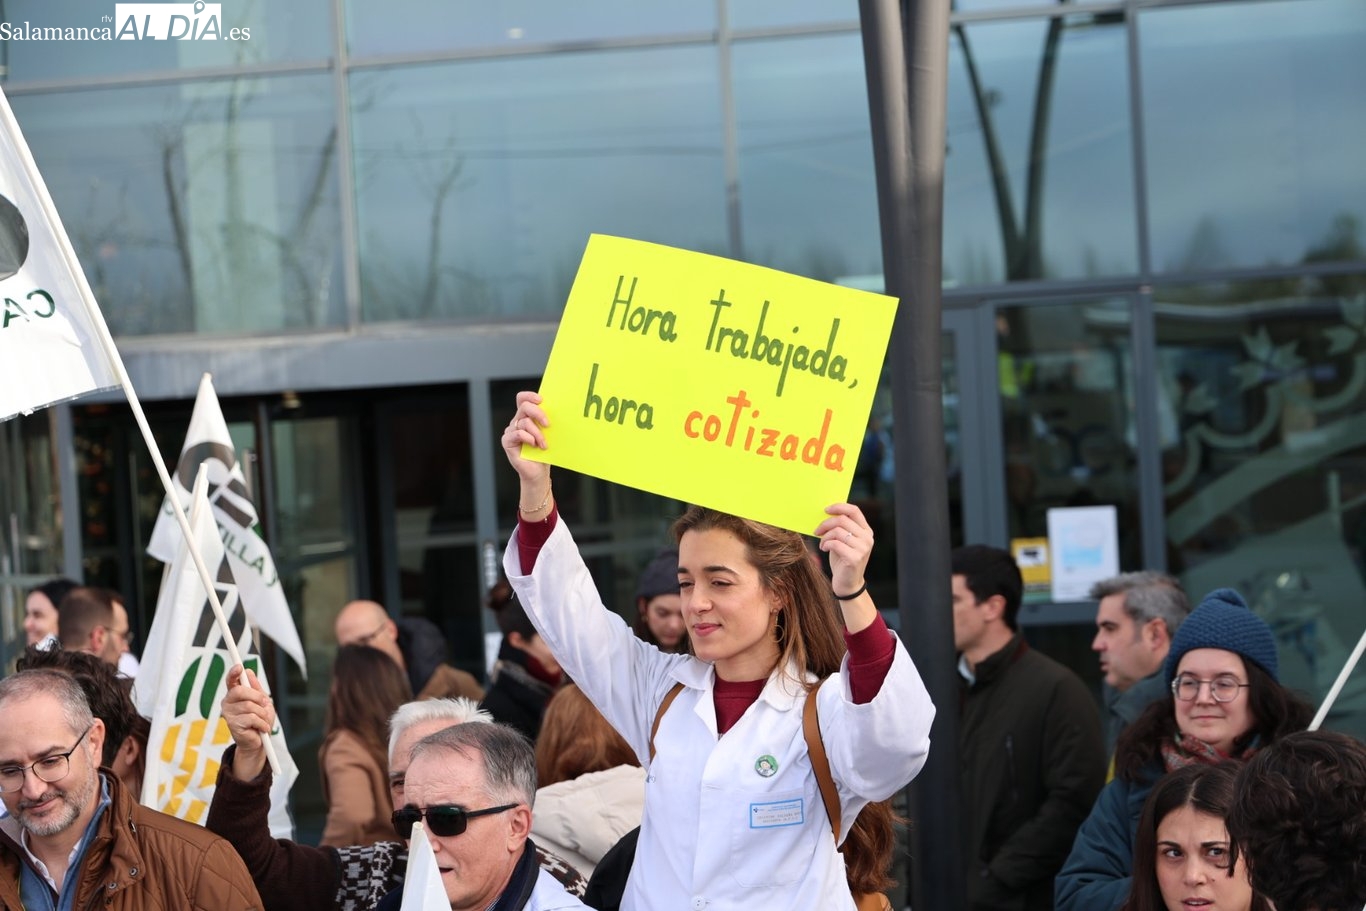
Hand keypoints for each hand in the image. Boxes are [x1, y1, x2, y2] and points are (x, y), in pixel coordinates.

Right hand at [222, 664, 273, 781]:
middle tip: (265, 703)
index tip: (239, 667)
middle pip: (240, 691)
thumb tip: (248, 671)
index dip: (234, 673)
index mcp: (235, 694)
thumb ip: (256, 688)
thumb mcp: (262, 702)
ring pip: (250, 706)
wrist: (259, 742)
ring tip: (263, 721)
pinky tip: (262, 729)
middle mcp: (228, 702)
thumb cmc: (260, 720)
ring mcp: (229, 714)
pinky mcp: (233, 725)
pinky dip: (262, 723)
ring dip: (262, 714)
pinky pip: (253, 718)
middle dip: (257, 696)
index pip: (231, 680)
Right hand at [501, 390, 551, 484]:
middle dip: (538, 413)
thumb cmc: (544, 453)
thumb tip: (558, 410)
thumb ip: (547, 421)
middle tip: (547, 424)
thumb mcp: (548, 434)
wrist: (538, 472)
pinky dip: (528, 438)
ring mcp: (511, 431)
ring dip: (537, 433)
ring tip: (543, 444)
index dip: (530, 396)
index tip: (541, 400)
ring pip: (524, 422)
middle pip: (524, 407)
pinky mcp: (507, 441)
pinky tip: (534, 445)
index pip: (522, 399)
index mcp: (526, 417)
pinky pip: (517, 433)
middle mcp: (517, 421)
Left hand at [814, 503, 872, 598]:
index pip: (854, 510)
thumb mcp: (843, 541)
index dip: (839, 506)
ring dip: (825, 537)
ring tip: (823, 544)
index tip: (825, 510)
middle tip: (817, 531)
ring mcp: (863, 548)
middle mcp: (867, 538)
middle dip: (825, 524)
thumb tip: (826, 513)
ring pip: (837, 531)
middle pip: (842, 520)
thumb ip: (841, 528)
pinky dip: (826, 544)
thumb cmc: (843, 559)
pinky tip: (824, 549)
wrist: (848, 584)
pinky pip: (835, 544)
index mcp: (866, 531)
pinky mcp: (855, 558)